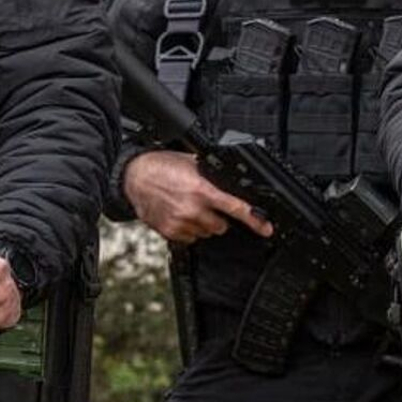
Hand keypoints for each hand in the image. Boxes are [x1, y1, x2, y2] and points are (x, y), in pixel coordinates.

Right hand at [122, 150, 273, 243]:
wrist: (135, 176)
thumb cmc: (162, 166)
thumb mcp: (192, 163)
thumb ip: (213, 176)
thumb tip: (234, 184)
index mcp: (201, 189)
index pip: (235, 207)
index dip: (254, 219)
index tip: (266, 228)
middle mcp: (192, 208)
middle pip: (222, 225)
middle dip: (219, 216)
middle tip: (205, 203)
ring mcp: (181, 223)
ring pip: (207, 232)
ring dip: (203, 223)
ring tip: (188, 206)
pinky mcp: (170, 232)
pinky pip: (191, 238)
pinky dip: (189, 229)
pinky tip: (179, 214)